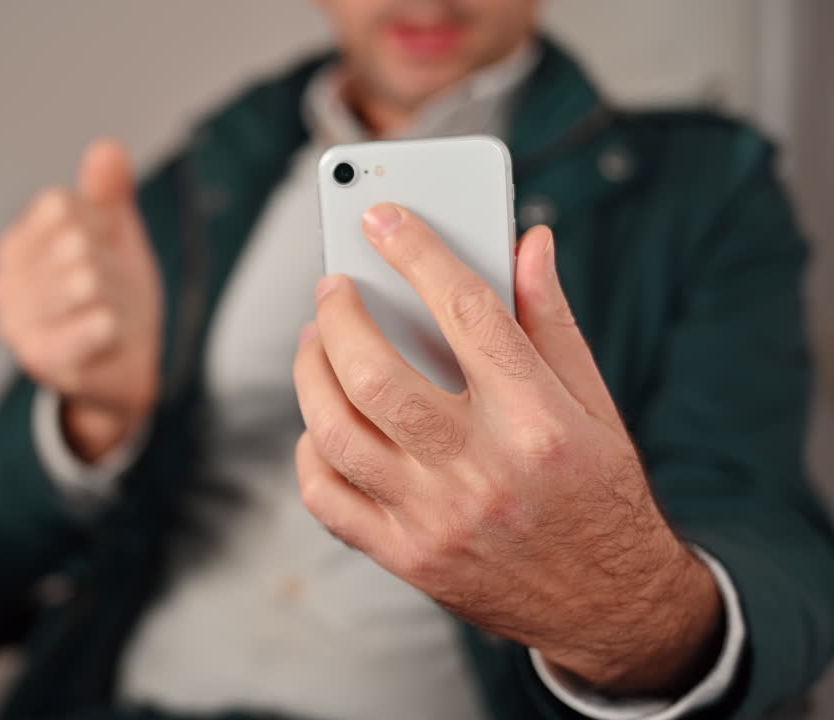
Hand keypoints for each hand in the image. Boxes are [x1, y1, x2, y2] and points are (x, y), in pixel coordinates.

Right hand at [0, 138, 161, 461]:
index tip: (106, 248)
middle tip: (113, 290)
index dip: (99, 220)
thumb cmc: (112, 296)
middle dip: (111, 262)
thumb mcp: (113, 237)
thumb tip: (107, 149)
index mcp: (16, 246)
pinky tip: (111, 329)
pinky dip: (111, 324)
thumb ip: (107, 193)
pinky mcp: (46, 361)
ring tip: (113, 311)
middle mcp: (6, 284)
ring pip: (88, 280)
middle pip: (75, 241)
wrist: (121, 370)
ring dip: (119, 295)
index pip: (60, 205)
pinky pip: (93, 325)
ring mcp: (20, 324)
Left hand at [292, 203, 722, 694]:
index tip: (383, 216)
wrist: (611, 608)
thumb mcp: (595, 404)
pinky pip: (327, 497)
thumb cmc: (600, 491)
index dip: (418, 253)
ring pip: (336, 431)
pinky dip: (311, 449)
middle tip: (333, 286)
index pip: (466, 313)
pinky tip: (323, 421)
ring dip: (311, 372)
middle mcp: (482, 471)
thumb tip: (527, 241)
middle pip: (375, 373)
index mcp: (539, 421)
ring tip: (316, 341)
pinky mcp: (406, 557)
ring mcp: (436, 520)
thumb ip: (551, 321)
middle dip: (339, 314)